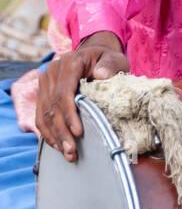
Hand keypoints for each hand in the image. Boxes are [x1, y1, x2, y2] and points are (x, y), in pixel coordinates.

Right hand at [36, 32, 129, 163]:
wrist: (93, 55)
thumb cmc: (106, 59)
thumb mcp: (114, 59)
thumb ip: (109, 65)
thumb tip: (101, 75)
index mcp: (68, 64)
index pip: (64, 92)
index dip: (69, 115)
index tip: (78, 133)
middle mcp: (52, 73)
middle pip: (52, 107)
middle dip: (61, 132)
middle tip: (71, 152)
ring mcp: (44, 84)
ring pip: (44, 114)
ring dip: (54, 136)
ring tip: (66, 154)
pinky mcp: (42, 94)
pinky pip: (40, 116)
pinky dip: (48, 132)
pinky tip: (57, 146)